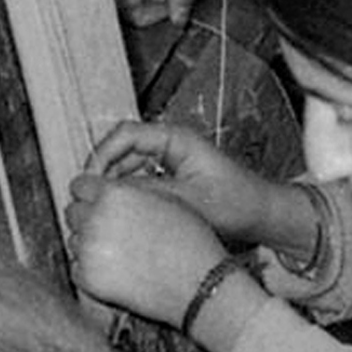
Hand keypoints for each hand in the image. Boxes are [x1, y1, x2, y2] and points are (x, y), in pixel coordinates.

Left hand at [64, 175, 232, 327]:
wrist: (197, 283)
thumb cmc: (188, 242)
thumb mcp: (163, 200)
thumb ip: (129, 193)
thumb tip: (107, 194)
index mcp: (115, 193)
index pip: (80, 185)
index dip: (91, 194)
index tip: (98, 203)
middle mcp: (96, 218)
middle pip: (72, 212)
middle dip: (87, 218)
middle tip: (109, 230)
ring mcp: (89, 250)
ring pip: (74, 240)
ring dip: (88, 244)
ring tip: (118, 253)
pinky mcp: (88, 278)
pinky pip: (77, 268)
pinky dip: (90, 269)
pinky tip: (115, 270)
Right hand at [85, 118, 308, 251]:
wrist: (262, 217)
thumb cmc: (236, 204)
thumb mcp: (188, 200)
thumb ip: (148, 194)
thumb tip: (108, 194)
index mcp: (177, 138)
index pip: (126, 134)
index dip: (102, 155)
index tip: (89, 181)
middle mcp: (171, 144)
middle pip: (122, 148)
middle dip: (103, 172)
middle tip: (88, 199)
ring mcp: (170, 160)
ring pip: (128, 166)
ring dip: (113, 185)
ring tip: (101, 210)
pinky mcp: (171, 178)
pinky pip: (139, 180)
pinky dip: (128, 194)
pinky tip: (121, 215)